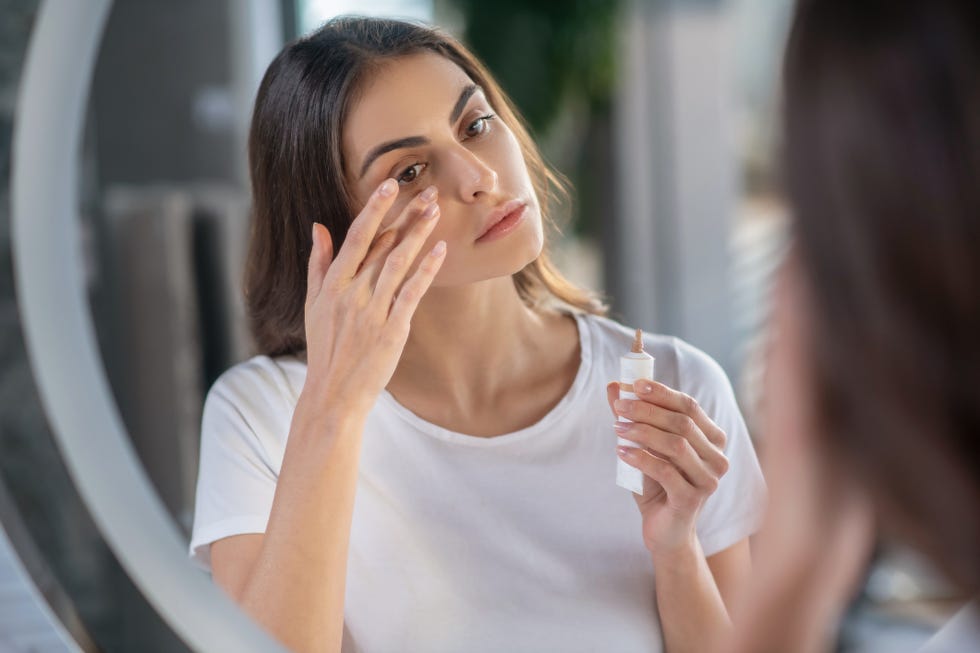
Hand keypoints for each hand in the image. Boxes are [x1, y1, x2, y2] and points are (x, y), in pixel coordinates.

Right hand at [304, 179, 445, 415]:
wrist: (332, 393)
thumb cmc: (324, 348)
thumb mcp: (313, 304)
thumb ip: (318, 264)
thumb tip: (318, 227)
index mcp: (332, 284)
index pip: (355, 237)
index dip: (374, 209)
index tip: (389, 184)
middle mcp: (351, 293)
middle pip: (382, 245)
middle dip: (406, 215)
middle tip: (429, 191)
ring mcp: (372, 311)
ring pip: (398, 263)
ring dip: (418, 234)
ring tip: (436, 210)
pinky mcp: (391, 330)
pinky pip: (411, 293)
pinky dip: (425, 270)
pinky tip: (439, 250)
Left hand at [606, 380, 729, 556]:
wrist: (664, 530)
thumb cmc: (656, 484)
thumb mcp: (644, 447)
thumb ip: (633, 417)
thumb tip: (613, 386)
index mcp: (712, 439)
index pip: (690, 406)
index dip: (663, 393)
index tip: (635, 384)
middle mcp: (717, 458)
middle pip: (682, 423)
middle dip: (647, 410)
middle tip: (620, 406)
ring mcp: (708, 480)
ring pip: (676, 445)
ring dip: (642, 432)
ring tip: (617, 427)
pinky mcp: (691, 500)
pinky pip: (665, 472)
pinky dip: (641, 458)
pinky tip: (621, 452)